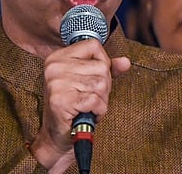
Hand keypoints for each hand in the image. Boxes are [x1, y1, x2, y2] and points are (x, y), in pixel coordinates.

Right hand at [30, 39, 130, 172]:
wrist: (58, 135)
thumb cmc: (74, 105)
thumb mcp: (90, 81)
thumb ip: (108, 69)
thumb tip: (125, 62)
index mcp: (58, 57)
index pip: (93, 45)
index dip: (102, 62)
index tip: (92, 77)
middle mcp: (55, 67)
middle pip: (101, 67)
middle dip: (103, 86)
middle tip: (88, 97)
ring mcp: (56, 83)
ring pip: (101, 84)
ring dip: (101, 99)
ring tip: (87, 105)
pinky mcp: (61, 100)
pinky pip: (96, 100)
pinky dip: (98, 110)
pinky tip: (86, 113)